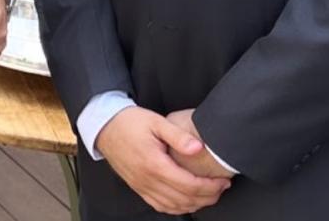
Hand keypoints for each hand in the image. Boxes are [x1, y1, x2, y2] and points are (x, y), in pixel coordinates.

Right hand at [95, 107, 230, 215]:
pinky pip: (161, 206)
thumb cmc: (130, 122)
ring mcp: (142, 187)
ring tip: (210, 194)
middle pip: (185, 199)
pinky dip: (178, 207)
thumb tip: (199, 149)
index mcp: (154, 164)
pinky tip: (187, 201)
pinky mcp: (138, 188)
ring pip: (174, 206)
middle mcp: (148, 180)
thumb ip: (178, 136)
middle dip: (208, 197)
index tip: (223, 180)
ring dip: (195, 204)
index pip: (189, 185)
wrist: (104, 127)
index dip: (210, 186)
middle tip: (222, 188)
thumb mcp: (156, 121)